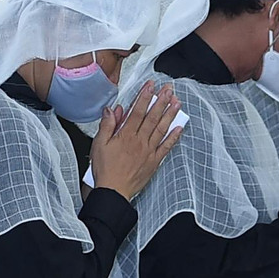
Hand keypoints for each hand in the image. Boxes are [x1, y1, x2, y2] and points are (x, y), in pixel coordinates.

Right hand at [90, 81, 183, 199]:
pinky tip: (180, 127)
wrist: (114, 191)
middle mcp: (140, 141)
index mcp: (126, 135)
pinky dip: (174, 137)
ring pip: (161, 129)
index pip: (137, 111)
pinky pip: (166, 147)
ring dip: (170, 114)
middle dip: (161, 101)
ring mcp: (149, 151)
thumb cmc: (105, 169)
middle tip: (169, 89)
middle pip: (152, 117)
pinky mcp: (154, 161)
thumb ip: (107, 125)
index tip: (151, 86)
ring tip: (177, 102)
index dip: (145, 97)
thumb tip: (111, 109)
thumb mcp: (99, 144)